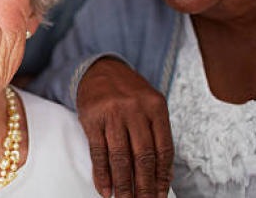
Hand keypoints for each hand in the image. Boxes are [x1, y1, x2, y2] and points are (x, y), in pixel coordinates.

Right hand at [76, 58, 172, 197]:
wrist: (100, 70)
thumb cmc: (128, 92)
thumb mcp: (149, 106)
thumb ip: (157, 135)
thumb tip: (163, 175)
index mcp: (155, 107)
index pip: (164, 149)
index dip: (163, 177)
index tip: (160, 195)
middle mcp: (135, 109)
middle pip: (143, 156)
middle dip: (145, 186)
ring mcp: (112, 113)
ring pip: (120, 157)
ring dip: (123, 185)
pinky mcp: (92, 118)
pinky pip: (98, 152)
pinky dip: (102, 174)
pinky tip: (105, 188)